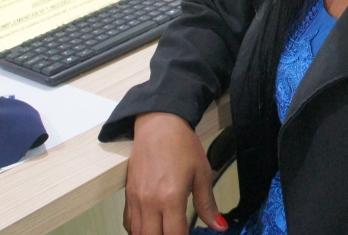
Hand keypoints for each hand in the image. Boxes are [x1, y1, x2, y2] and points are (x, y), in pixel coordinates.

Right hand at [124, 112, 225, 234]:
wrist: (159, 125)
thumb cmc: (182, 145)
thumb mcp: (202, 173)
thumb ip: (207, 204)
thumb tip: (219, 226)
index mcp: (171, 198)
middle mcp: (150, 202)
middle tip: (177, 232)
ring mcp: (136, 199)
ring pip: (138, 233)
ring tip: (165, 230)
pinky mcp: (128, 194)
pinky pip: (128, 222)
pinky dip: (138, 230)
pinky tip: (150, 226)